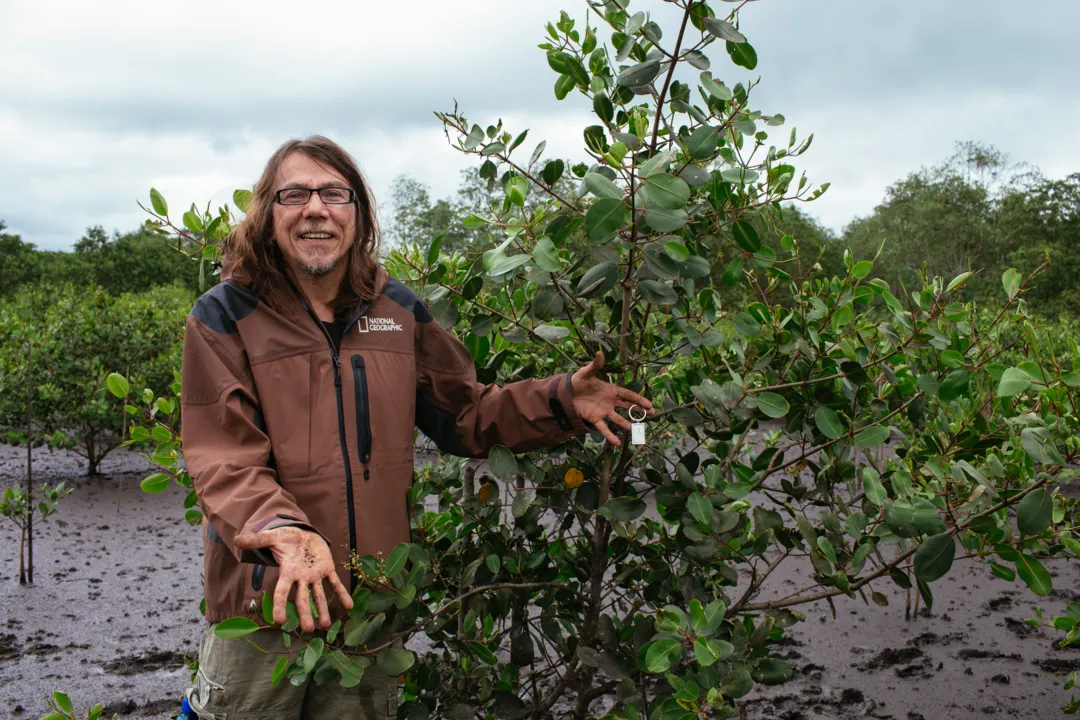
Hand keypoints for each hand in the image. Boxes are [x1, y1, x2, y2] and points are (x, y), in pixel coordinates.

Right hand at [235, 526, 352, 632]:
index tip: (278, 622)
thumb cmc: (285, 539)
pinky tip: (350, 606)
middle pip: (302, 600)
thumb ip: (256, 540)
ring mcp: (315, 576)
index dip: (280, 606)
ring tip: (326, 625)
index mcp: (287, 573)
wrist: (302, 534)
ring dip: (322, 610)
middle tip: (309, 630)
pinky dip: (342, 594)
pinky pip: (335, 583)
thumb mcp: (271, 538)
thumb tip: (237, 540)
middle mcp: (301, 579)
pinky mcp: (327, 569)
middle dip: (305, 614)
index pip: (282, 593)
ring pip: (319, 596)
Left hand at [570, 351, 653, 445]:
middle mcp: (610, 402)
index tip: (649, 405)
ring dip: (627, 425)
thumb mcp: (585, 373)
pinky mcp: (595, 419)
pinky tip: (616, 443)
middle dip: (640, 411)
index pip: (628, 395)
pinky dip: (610, 435)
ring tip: (636, 431)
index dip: (639, 399)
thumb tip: (600, 353)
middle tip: (652, 415)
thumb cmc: (577, 381)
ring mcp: (604, 411)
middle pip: (628, 407)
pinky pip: (604, 428)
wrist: (566, 393)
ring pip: (618, 419)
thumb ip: (595, 365)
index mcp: (611, 390)